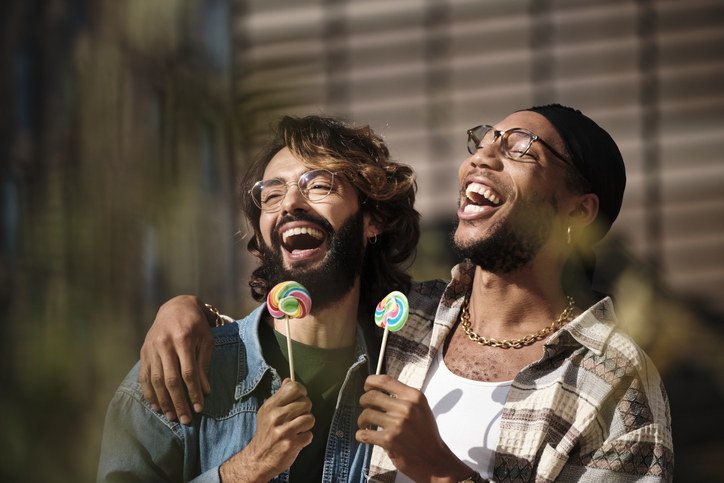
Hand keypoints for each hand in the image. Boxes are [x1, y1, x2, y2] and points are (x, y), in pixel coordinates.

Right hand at [139, 295, 213, 423]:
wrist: (176, 307)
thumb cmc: (196, 326)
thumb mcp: (206, 341)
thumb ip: (204, 365)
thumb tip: (205, 391)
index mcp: (183, 339)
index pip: (188, 373)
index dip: (193, 392)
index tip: (199, 408)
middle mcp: (165, 344)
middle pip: (170, 380)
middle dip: (178, 402)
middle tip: (185, 419)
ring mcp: (151, 348)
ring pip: (156, 380)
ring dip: (163, 401)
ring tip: (171, 416)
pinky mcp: (144, 352)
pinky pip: (144, 376)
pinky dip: (149, 393)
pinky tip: (156, 406)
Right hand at [220, 379, 313, 481]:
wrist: (258, 459)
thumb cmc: (266, 433)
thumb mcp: (267, 412)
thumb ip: (280, 396)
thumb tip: (289, 380)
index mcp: (271, 405)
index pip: (294, 387)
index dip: (302, 392)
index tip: (300, 398)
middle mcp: (276, 416)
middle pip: (306, 403)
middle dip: (305, 410)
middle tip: (296, 418)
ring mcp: (284, 431)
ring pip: (310, 418)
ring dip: (306, 425)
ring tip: (296, 429)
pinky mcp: (292, 444)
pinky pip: (310, 435)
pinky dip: (305, 438)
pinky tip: (295, 440)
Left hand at [356, 375, 471, 482]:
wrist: (435, 460)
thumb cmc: (426, 435)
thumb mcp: (421, 409)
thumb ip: (403, 398)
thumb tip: (379, 391)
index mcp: (414, 396)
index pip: (385, 381)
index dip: (371, 382)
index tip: (367, 387)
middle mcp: (406, 408)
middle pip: (371, 396)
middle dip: (364, 402)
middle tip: (366, 409)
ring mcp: (397, 424)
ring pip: (366, 414)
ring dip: (362, 420)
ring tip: (365, 425)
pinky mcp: (389, 440)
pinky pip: (364, 434)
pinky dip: (361, 435)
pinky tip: (365, 436)